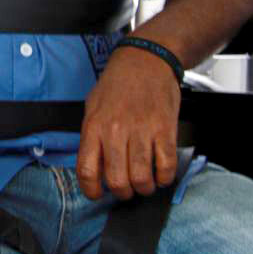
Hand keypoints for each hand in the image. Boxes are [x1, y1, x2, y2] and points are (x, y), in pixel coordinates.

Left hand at [77, 50, 181, 200]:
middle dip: (123, 193)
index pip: (87, 170)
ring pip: (142, 178)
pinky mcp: (164, 129)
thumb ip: (92, 137)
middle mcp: (115, 130)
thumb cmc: (118, 83)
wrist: (146, 59)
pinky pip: (166, 166)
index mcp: (94, 126)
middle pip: (117, 181)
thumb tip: (95, 168)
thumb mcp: (93, 106)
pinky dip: (164, 177)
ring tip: (145, 183)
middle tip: (127, 188)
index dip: (92, 190)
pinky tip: (161, 173)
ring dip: (144, 188)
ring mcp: (141, 130)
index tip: (98, 194)